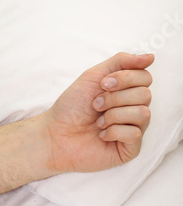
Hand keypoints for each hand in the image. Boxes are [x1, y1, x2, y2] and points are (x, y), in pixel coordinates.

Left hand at [44, 52, 153, 174]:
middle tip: (95, 105)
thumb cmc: (71, 107)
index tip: (102, 84)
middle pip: (145, 94)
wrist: (54, 134)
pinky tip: (101, 135)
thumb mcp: (93, 76)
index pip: (145, 77)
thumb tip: (150, 57)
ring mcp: (134, 129)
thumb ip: (121, 62)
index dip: (125, 78)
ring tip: (97, 122)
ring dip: (113, 115)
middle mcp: (134, 109)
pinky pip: (135, 134)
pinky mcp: (131, 148)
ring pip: (143, 113)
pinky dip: (113, 132)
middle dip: (115, 98)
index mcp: (127, 92)